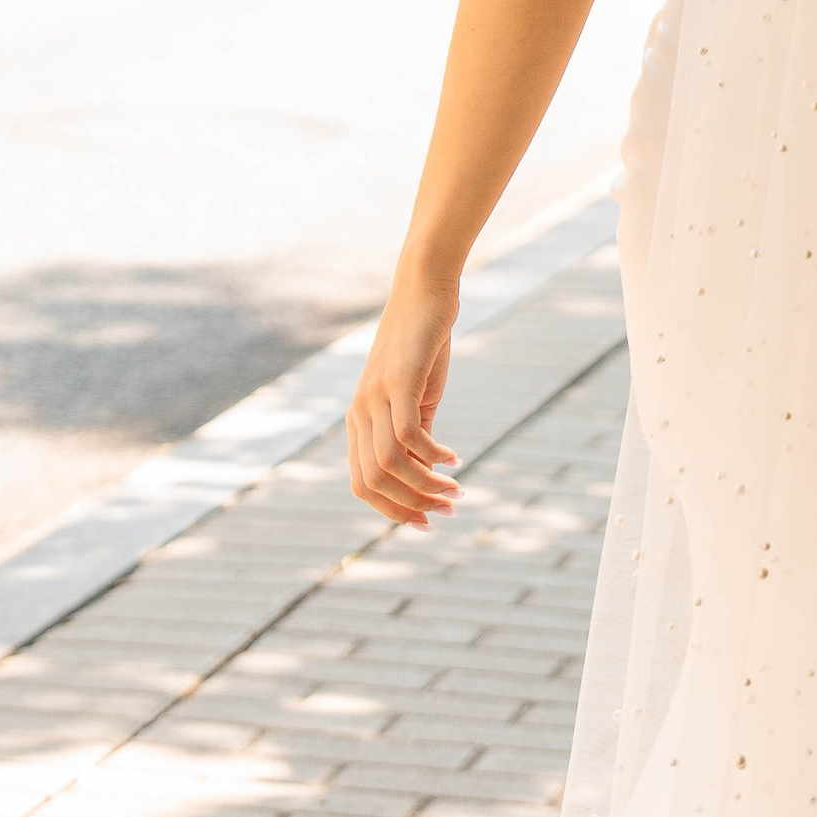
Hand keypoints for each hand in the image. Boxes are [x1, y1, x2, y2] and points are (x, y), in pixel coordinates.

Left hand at [348, 279, 461, 529]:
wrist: (424, 294)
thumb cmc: (422, 346)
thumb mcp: (417, 397)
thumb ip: (416, 434)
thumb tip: (426, 475)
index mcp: (359, 421)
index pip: (361, 485)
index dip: (392, 511)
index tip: (427, 522)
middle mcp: (360, 412)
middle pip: (373, 481)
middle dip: (412, 504)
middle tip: (449, 509)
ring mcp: (375, 396)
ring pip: (391, 464)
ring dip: (427, 487)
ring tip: (457, 492)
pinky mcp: (398, 380)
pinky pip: (408, 435)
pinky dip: (433, 455)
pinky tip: (455, 460)